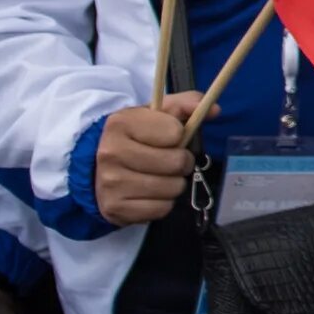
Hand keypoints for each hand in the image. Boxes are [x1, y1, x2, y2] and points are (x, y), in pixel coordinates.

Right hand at [95, 93, 198, 224]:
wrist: (99, 168)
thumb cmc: (137, 137)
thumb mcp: (158, 113)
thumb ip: (186, 104)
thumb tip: (215, 110)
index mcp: (121, 124)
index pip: (175, 132)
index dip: (179, 135)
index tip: (170, 137)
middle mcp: (110, 153)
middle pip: (176, 162)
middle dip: (181, 162)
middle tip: (171, 160)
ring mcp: (109, 183)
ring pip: (172, 188)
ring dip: (174, 183)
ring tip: (160, 176)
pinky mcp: (114, 209)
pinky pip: (161, 209)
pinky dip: (163, 202)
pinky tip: (150, 193)